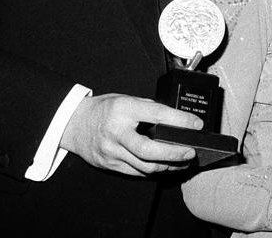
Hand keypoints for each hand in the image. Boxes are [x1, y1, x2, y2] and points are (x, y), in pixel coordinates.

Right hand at [60, 93, 201, 175]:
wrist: (75, 123)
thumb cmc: (103, 109)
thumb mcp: (125, 99)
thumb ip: (148, 109)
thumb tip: (175, 120)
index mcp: (123, 109)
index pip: (157, 115)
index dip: (180, 121)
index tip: (195, 125)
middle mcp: (116, 132)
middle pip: (150, 150)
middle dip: (175, 154)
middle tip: (190, 152)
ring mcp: (112, 151)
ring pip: (145, 166)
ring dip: (168, 166)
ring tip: (182, 161)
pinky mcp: (110, 165)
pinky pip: (136, 172)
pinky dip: (153, 171)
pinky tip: (164, 166)